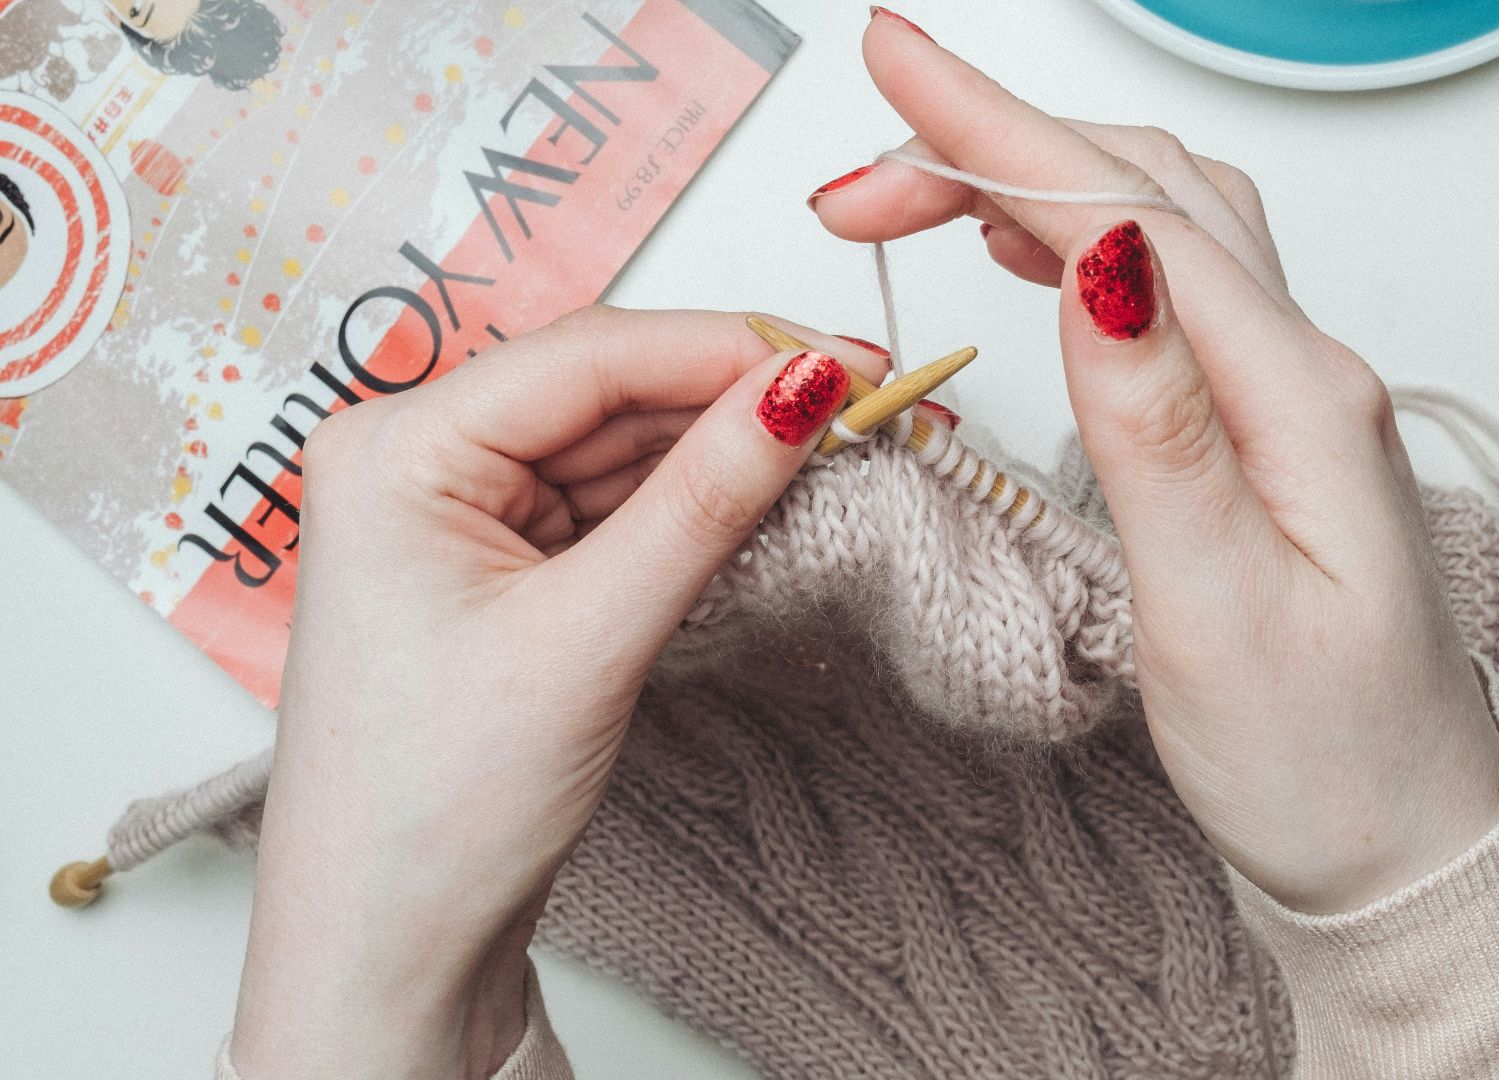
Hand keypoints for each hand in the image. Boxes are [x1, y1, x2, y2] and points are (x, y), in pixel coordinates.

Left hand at [230, 309, 881, 1078]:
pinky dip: (696, 503)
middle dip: (743, 397)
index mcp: (397, 449)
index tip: (850, 363)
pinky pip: (618, 505)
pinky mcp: (506, 565)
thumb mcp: (588, 638)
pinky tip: (771, 495)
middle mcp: (420, 462)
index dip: (733, 349)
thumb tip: (805, 391)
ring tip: (843, 448)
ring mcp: (464, 515)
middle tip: (872, 401)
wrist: (390, 945)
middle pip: (613, 390)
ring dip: (729, 450)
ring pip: (625, 446)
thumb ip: (703, 503)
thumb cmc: (430, 809)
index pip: (593, 356)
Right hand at [812, 12, 1498, 914]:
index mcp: (1297, 399)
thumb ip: (1158, 427)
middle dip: (996, 142)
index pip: (1131, 214)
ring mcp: (1291, 397)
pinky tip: (1037, 254)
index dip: (999, 132)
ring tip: (919, 184)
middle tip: (860, 164)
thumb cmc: (1323, 760)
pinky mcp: (1267, 431)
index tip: (894, 64)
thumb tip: (1100, 259)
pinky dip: (1089, 239)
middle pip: (1145, 192)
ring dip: (1041, 179)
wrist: (1404, 845)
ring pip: (1162, 226)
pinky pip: (1176, 288)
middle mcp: (1306, 374)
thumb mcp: (1220, 611)